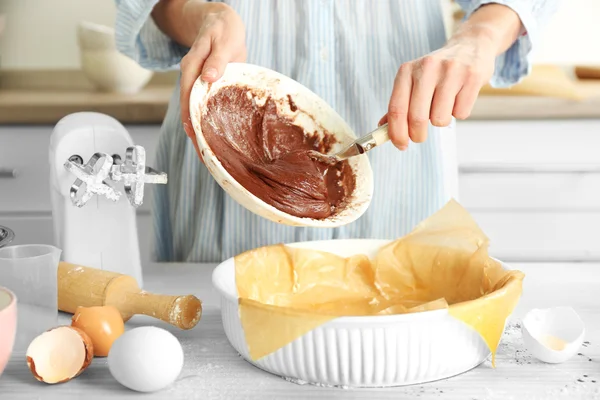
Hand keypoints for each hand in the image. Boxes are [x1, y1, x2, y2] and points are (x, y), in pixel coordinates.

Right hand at [179, 2, 245, 156]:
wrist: (221, 22)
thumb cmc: (224, 30)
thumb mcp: (223, 41)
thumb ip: (217, 59)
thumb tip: (208, 77)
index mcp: (193, 66)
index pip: (188, 95)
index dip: (190, 115)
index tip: (193, 134)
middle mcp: (191, 75)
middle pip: (188, 107)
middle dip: (193, 130)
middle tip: (202, 153)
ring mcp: (196, 82)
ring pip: (194, 109)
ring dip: (199, 130)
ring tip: (205, 153)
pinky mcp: (204, 86)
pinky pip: (202, 105)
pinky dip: (206, 121)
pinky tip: (212, 136)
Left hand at [380, 32, 495, 149]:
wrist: (471, 46)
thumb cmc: (438, 71)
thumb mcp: (414, 80)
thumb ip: (400, 104)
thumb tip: (382, 129)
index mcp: (407, 70)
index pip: (397, 108)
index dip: (396, 133)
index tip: (401, 145)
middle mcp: (427, 68)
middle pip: (417, 118)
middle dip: (417, 135)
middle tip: (420, 137)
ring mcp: (451, 71)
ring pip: (440, 119)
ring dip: (441, 121)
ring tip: (444, 106)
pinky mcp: (472, 76)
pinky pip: (461, 113)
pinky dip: (459, 113)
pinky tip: (459, 98)